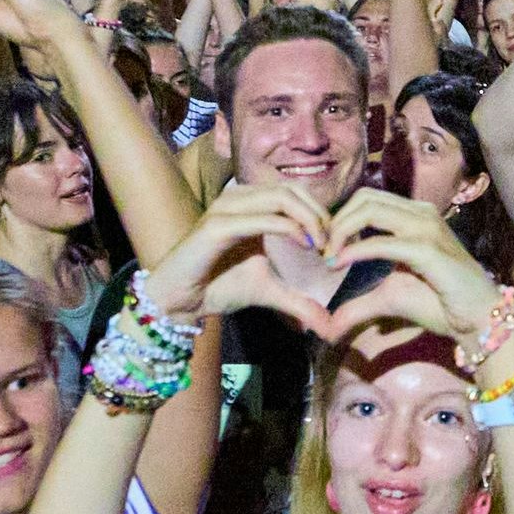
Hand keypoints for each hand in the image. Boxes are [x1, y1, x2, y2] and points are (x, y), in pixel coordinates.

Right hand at [133, 181, 339, 334]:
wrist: (179, 300)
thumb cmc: (218, 287)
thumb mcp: (268, 291)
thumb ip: (298, 301)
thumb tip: (327, 324)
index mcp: (250, 204)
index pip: (295, 192)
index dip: (321, 213)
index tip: (335, 244)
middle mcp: (238, 198)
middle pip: (292, 189)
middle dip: (320, 215)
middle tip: (333, 244)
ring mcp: (226, 208)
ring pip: (281, 197)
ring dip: (309, 219)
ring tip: (320, 246)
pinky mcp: (217, 226)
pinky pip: (263, 219)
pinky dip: (289, 229)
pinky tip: (304, 246)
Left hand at [318, 190, 501, 347]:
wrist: (478, 319)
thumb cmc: (440, 304)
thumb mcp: (390, 298)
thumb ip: (358, 304)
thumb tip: (325, 322)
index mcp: (414, 216)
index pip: (366, 199)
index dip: (339, 218)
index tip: (324, 248)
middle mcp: (420, 213)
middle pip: (363, 198)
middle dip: (335, 221)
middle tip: (322, 251)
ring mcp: (426, 228)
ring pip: (369, 210)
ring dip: (340, 231)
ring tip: (329, 257)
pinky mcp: (428, 250)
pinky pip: (383, 242)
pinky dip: (356, 251)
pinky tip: (340, 264)